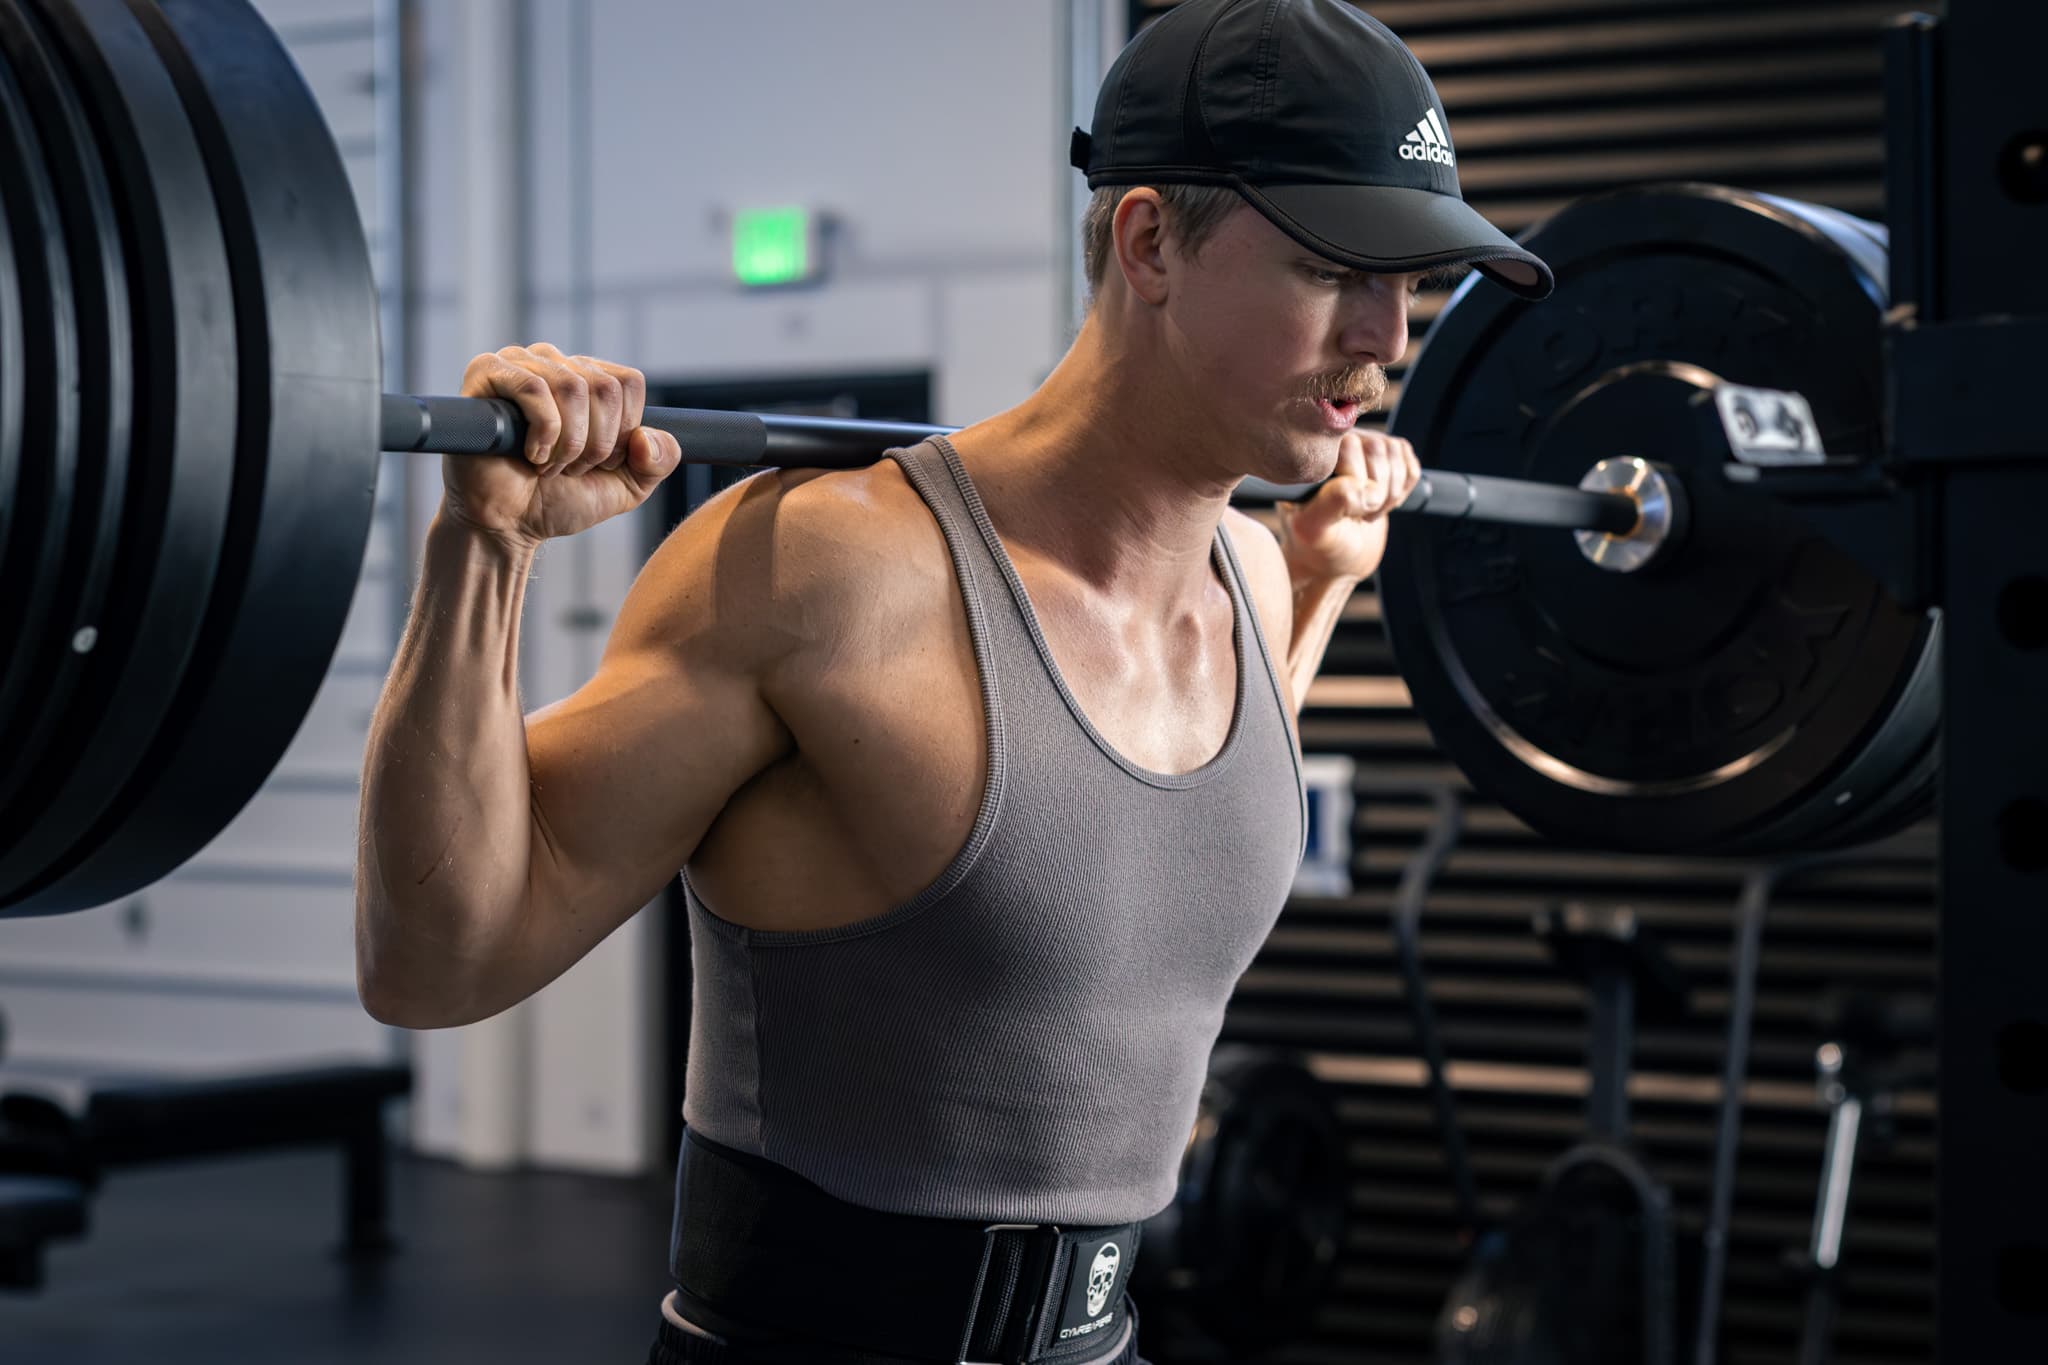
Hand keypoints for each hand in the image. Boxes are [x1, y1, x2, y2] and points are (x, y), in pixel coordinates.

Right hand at [440, 342, 681, 549]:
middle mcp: (555, 361)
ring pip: (571, 387)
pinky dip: (542, 432)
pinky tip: (531, 454)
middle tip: (571, 468)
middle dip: (595, 444)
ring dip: (568, 443)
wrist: (509, 525)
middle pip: (604, 387)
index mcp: (589, 377)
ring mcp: (519, 363)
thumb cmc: (561, 499)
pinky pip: (533, 388)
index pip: (628, 383)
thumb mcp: (628, 486)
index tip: (599, 462)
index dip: (621, 433)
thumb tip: (647, 436)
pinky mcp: (486, 373)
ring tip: (549, 465)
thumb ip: (658, 462)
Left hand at [1274, 430, 1421, 583]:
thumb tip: (1366, 486)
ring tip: (1367, 510)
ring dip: (1390, 492)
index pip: (1348, 446)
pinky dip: (1404, 491)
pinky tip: (1383, 503)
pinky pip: (1411, 466)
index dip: (1356, 481)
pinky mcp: (1388, 462)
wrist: (1338, 559)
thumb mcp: (1315, 528)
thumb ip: (1332, 501)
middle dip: (1376, 490)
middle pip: (1376, 447)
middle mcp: (1336, 443)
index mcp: (1312, 455)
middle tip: (1358, 514)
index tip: (1345, 510)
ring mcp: (1364, 448)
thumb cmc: (1319, 544)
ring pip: (1395, 452)